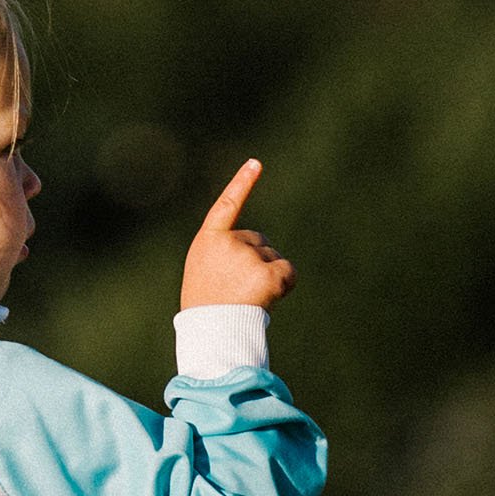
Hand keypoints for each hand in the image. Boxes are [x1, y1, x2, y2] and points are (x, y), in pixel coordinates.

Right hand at [180, 159, 295, 310]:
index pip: (227, 205)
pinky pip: (288, 272)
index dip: (241, 184)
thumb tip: (265, 257)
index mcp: (209, 240)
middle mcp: (229, 242)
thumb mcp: (206, 273)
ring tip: (246, 297)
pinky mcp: (268, 272)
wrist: (213, 331)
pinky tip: (266, 298)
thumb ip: (226, 255)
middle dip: (255, 261)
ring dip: (266, 276)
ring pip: (272, 257)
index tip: (256, 163)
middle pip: (258, 241)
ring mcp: (249, 256)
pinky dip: (284, 284)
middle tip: (237, 289)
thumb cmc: (207, 306)